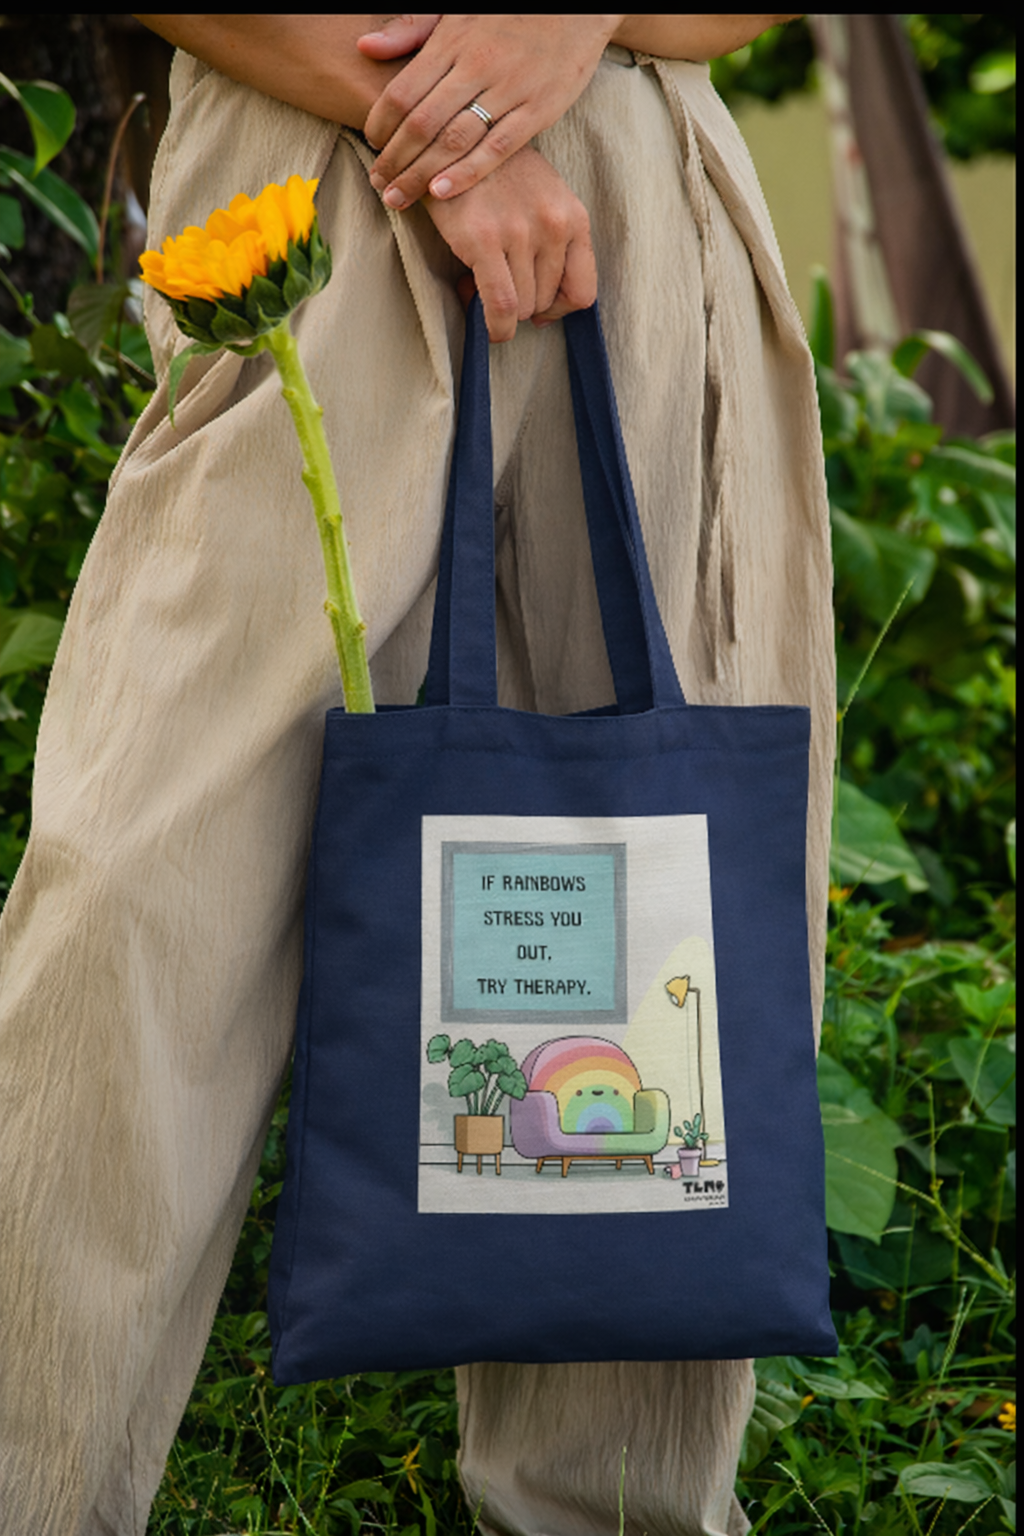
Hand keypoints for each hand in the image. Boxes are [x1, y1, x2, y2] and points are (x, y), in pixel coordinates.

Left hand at [358, 13, 622, 209]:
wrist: (575, 5)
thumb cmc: (507, 11)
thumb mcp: (455, 10)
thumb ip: (411, 29)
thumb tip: (364, 47)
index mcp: (452, 41)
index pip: (403, 91)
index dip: (380, 123)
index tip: (371, 144)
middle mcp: (477, 66)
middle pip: (422, 124)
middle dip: (394, 160)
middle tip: (378, 184)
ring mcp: (508, 90)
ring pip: (454, 141)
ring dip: (420, 175)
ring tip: (399, 198)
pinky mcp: (538, 110)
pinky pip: (497, 149)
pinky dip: (467, 173)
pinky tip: (441, 193)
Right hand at [421, 146, 596, 342]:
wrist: (453, 139)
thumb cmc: (496, 176)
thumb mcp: (543, 200)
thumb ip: (554, 247)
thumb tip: (546, 314)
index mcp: (573, 216)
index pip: (583, 291)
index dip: (559, 309)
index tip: (539, 307)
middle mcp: (553, 224)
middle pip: (546, 302)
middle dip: (522, 304)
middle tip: (498, 284)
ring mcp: (520, 231)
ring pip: (523, 307)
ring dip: (502, 309)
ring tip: (481, 281)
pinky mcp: (485, 238)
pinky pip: (501, 306)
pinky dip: (496, 327)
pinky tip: (487, 325)